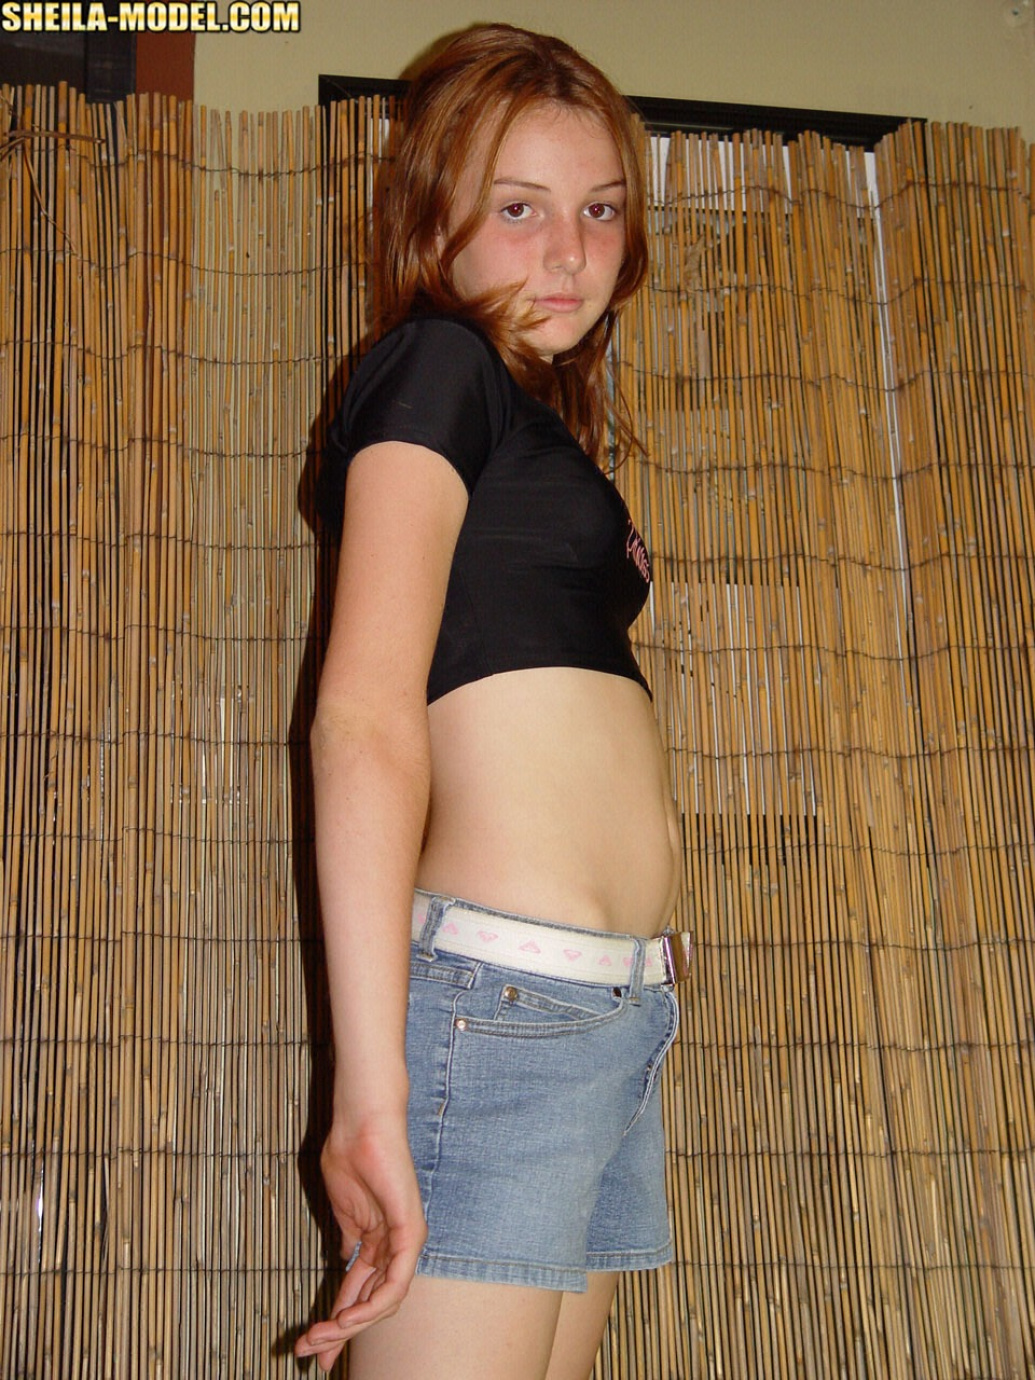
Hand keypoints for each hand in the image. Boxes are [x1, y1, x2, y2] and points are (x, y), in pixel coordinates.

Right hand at [295, 1113, 426, 1370]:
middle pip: (371, 1303)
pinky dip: (372, 1305)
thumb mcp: (343, 1208)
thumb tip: (342, 1259)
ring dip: (349, 1325)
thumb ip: (347, 1237)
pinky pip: (396, 1281)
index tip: (311, 1346)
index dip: (336, 1322)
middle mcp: (396, 1244)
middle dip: (338, 1333)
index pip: (360, 1292)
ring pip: (383, 1301)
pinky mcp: (411, 1230)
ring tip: (319, 1337)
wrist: (360, 1124)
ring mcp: (406, 1238)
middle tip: (308, 1352)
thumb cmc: (350, 1155)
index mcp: (379, 1240)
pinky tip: (348, 1318)